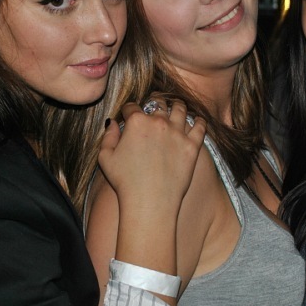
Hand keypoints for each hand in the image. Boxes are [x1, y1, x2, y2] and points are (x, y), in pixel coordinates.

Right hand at [98, 97, 205, 221]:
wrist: (150, 202)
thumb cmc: (125, 182)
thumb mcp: (105, 157)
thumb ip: (108, 136)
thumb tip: (112, 122)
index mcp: (137, 122)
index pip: (132, 107)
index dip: (129, 110)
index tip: (129, 115)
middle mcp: (159, 122)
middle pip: (158, 103)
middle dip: (155, 103)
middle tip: (156, 106)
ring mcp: (178, 133)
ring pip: (180, 109)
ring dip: (177, 105)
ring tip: (177, 107)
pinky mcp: (193, 146)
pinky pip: (200, 126)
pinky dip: (199, 120)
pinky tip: (197, 120)